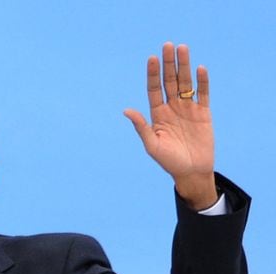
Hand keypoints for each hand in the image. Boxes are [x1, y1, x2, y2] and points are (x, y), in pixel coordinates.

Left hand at [123, 42, 217, 208]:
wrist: (191, 172)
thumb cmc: (169, 162)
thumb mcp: (152, 145)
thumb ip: (141, 128)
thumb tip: (126, 110)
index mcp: (157, 115)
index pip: (154, 90)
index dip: (152, 74)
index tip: (151, 58)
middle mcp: (172, 109)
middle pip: (170, 82)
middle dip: (168, 64)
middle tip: (168, 45)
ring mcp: (188, 109)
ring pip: (186, 83)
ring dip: (184, 66)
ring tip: (183, 48)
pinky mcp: (204, 113)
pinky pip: (203, 94)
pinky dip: (202, 82)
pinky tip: (200, 69)